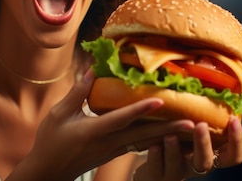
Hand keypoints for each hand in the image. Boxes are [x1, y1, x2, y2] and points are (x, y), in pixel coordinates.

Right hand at [10, 70, 195, 180]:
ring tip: (187, 127)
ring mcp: (114, 151)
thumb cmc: (50, 140)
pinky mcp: (115, 153)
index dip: (141, 108)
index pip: (121, 118)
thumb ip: (78, 92)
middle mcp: (108, 143)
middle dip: (169, 128)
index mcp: (93, 131)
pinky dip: (154, 138)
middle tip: (192, 122)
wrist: (49, 171)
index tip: (161, 99)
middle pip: (143, 135)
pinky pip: (139, 144)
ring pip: (144, 141)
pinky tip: (167, 132)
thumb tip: (93, 70)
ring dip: (166, 134)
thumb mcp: (59, 114)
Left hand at [132, 117, 241, 180]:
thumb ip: (200, 116)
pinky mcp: (157, 176)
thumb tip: (209, 82)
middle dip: (204, 144)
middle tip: (200, 125)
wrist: (152, 167)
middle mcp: (196, 165)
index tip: (233, 120)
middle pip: (207, 162)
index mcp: (210, 155)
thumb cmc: (176, 142)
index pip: (233, 155)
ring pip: (179, 165)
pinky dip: (156, 157)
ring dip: (175, 150)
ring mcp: (177, 171)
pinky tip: (153, 146)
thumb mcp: (190, 130)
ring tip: (170, 135)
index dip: (236, 141)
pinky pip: (157, 168)